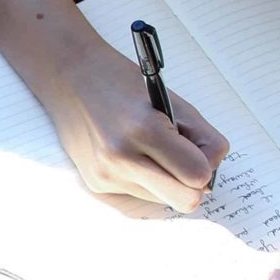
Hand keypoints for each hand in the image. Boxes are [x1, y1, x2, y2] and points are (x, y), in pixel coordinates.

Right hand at [37, 39, 232, 214]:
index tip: (199, 150)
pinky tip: (129, 154)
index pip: (198, 175)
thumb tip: (209, 177)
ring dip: (165, 180)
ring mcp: (106, 175)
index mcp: (144, 130)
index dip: (206, 165)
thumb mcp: (173, 102)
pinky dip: (143, 179)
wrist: (70, 78)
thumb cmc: (123, 83)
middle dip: (191, 183)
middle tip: (184, 160)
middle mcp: (121, 158)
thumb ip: (202, 138)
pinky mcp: (96, 184)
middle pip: (185, 200)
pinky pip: (139, 195)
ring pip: (162, 200)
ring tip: (148, 150)